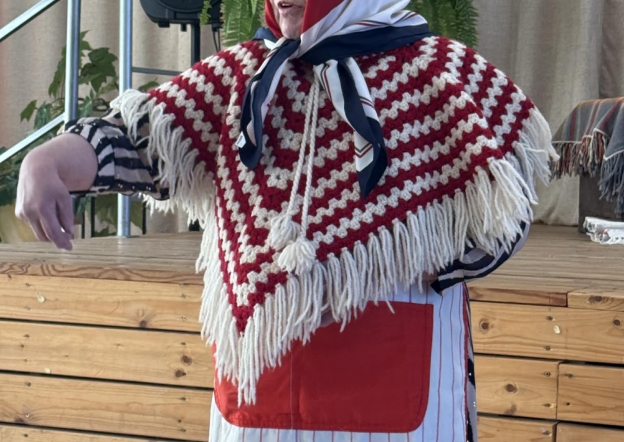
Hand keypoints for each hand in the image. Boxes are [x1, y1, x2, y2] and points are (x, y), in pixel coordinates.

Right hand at [15, 134, 96, 249]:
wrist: (36, 171)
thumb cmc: (54, 185)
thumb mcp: (65, 198)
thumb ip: (67, 217)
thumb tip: (69, 233)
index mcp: (43, 208)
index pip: (53, 232)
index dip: (62, 242)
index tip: (69, 248)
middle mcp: (30, 212)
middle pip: (44, 235)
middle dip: (56, 239)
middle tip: (67, 237)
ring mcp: (22, 213)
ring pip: (37, 231)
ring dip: (48, 232)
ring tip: (58, 221)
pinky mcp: (19, 213)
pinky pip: (32, 224)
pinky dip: (41, 223)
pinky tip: (45, 212)